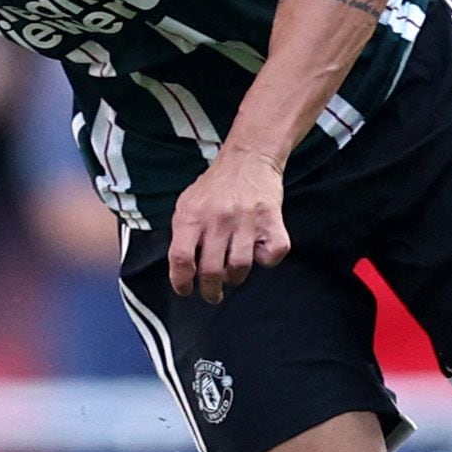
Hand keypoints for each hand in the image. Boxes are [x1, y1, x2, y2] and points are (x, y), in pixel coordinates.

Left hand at [168, 150, 289, 303]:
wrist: (248, 158)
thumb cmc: (216, 186)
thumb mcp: (187, 204)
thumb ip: (183, 234)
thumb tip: (181, 271)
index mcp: (191, 216)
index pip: (180, 259)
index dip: (180, 282)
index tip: (185, 290)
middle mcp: (217, 219)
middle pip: (211, 271)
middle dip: (210, 291)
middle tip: (212, 294)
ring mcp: (246, 221)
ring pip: (239, 269)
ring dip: (235, 277)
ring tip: (233, 271)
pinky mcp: (271, 221)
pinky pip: (270, 258)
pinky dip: (265, 261)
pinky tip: (258, 250)